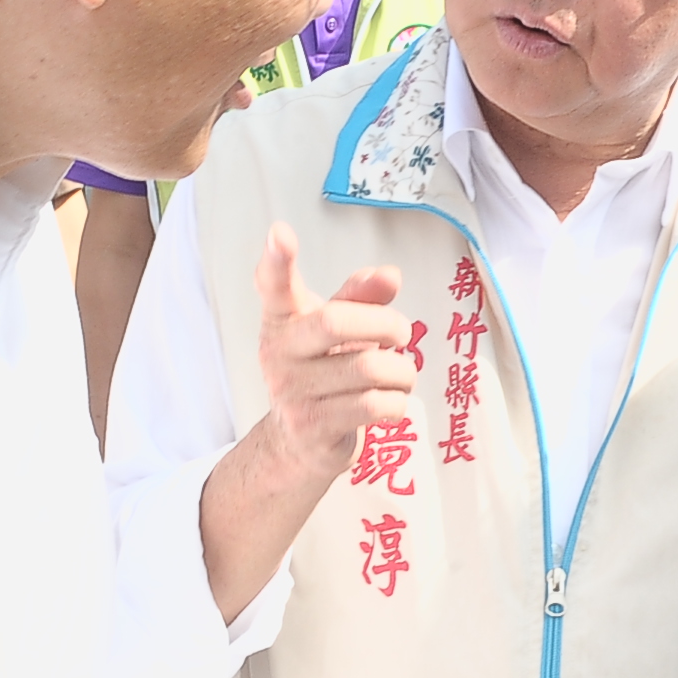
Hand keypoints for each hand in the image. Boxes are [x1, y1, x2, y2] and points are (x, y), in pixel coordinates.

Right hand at [250, 225, 418, 481]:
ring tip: (400, 376)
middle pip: (335, 321)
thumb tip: (389, 275)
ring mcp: (292, 392)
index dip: (276, 261)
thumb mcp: (339, 332)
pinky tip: (391, 403)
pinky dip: (397, 403)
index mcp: (283, 321)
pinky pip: (374, 405)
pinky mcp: (313, 426)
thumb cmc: (324, 375)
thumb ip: (361, 299)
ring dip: (402, 373)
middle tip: (403, 333)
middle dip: (385, 325)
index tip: (280, 234)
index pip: (275, 287)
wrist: (299, 444)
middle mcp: (279, 353)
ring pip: (369, 368)